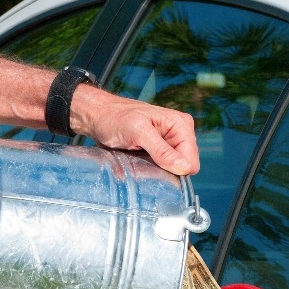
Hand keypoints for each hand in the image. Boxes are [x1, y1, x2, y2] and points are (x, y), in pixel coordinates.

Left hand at [70, 86, 199, 175]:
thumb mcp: (138, 131)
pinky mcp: (158, 153)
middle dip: (166, 170)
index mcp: (180, 125)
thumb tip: (184, 167)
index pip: (191, 161)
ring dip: (156, 171)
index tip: (155, 165)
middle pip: (183, 168)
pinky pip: (161, 170)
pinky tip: (138, 162)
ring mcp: (168, 144)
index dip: (176, 169)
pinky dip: (150, 170)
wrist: (98, 117)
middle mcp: (178, 134)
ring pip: (172, 171)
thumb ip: (161, 150)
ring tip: (139, 160)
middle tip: (144, 160)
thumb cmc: (115, 117)